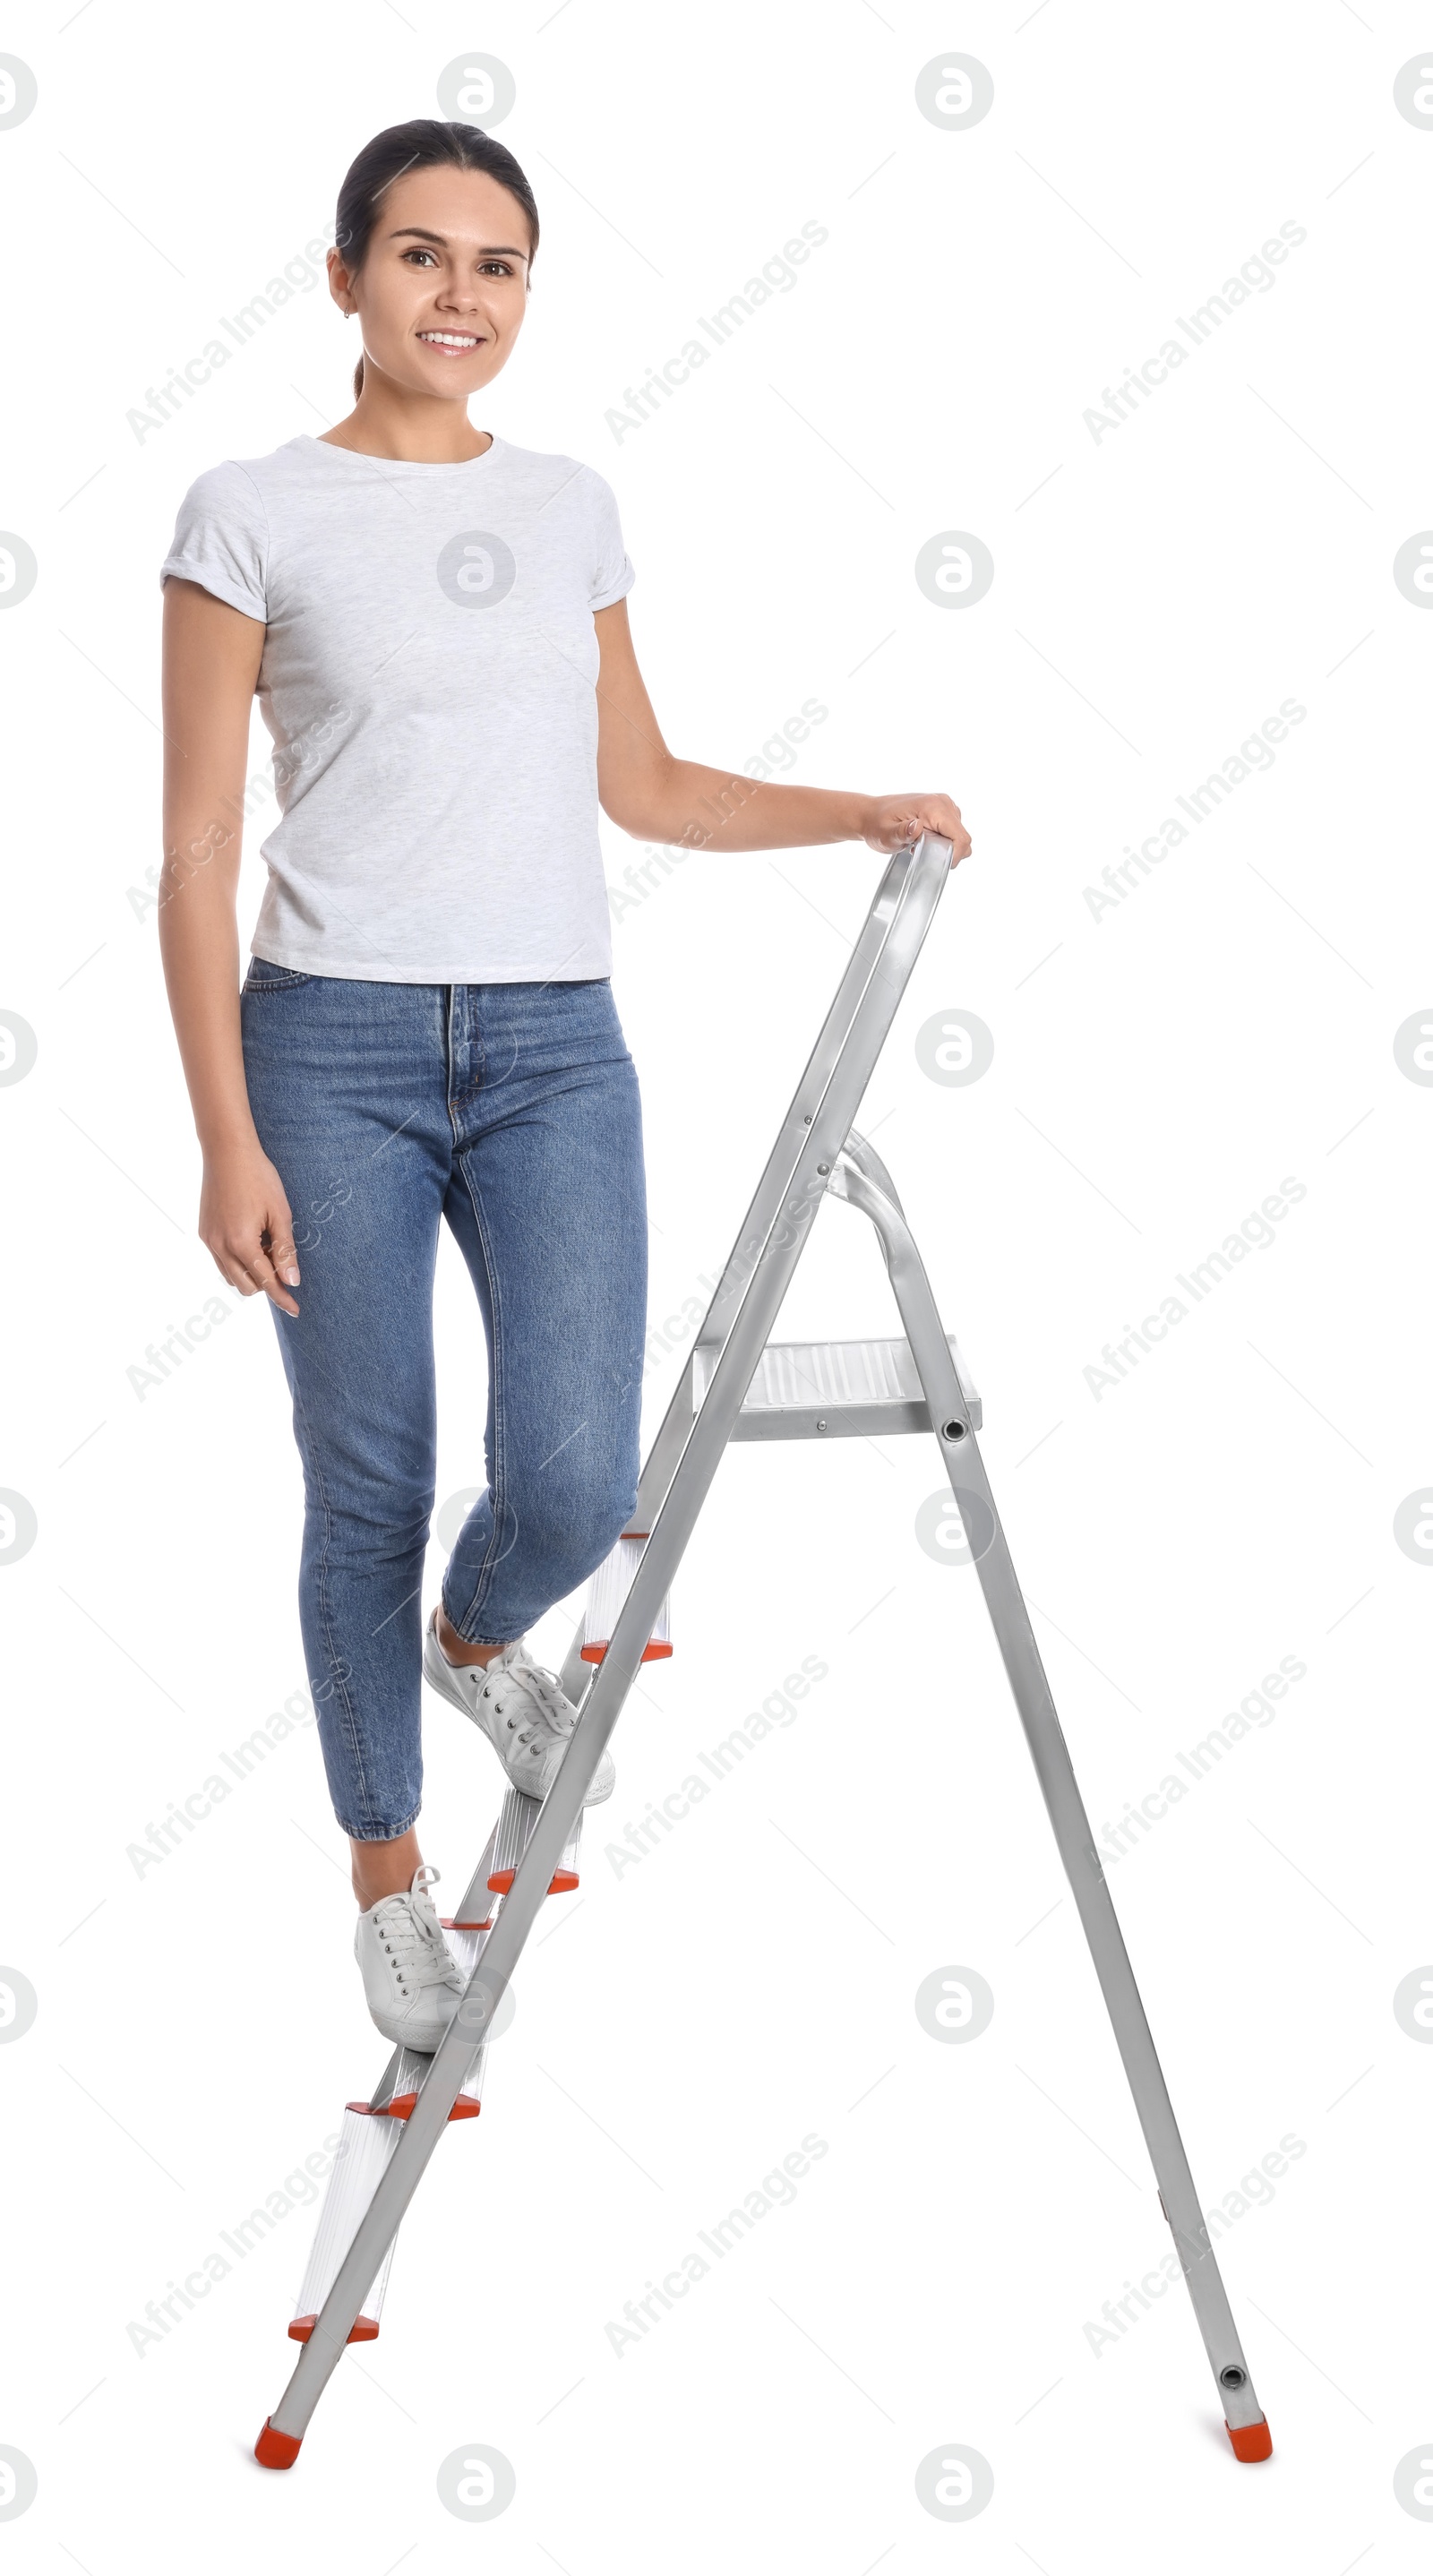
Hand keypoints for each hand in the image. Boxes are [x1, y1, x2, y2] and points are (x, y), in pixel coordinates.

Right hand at [199, 1144, 300, 1315]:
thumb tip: (291, 1281)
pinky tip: (251, 1239)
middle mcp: (220, 1246)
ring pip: (231, 1277)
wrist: (227, 1152)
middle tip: (281, 1258)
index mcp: (241, 1243)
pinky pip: (220, 1261)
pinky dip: (237, 1261)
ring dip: (251, 1273)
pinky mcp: (204, 1232)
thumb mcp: (280, 1213)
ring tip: (266, 1245)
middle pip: (246, 1287)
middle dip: (266, 1283)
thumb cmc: (259, 1178)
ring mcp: (208, 1240)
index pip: (266, 1282)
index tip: (296, 1310)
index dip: (282, 1297)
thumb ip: (285, 1250)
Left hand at [860, 794, 971, 865]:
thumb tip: (917, 826)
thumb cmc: (877, 825)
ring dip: (946, 846)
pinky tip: (926, 840)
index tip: (939, 865)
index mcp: (933, 807)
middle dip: (949, 851)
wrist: (870, 814)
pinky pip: (953, 830)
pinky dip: (944, 840)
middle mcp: (942, 802)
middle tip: (925, 854)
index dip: (955, 856)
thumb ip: (902, 832)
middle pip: (962, 836)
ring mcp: (944, 804)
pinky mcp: (942, 809)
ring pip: (959, 834)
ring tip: (923, 846)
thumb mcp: (885, 835)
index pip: (960, 836)